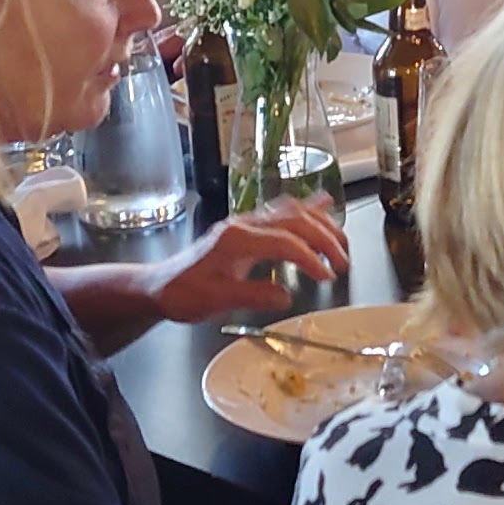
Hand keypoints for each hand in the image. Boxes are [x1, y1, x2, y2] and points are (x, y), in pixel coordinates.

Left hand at [147, 198, 351, 324]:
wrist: (161, 286)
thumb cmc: (184, 293)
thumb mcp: (216, 300)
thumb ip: (252, 296)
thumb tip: (286, 295)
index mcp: (235, 240)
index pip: (283, 242)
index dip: (310, 257)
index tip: (327, 276)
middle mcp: (243, 225)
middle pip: (294, 221)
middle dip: (324, 239)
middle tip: (342, 262)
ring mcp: (246, 223)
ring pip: (291, 212)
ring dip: (320, 224)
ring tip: (342, 243)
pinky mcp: (248, 228)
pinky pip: (282, 211)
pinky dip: (307, 209)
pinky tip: (324, 204)